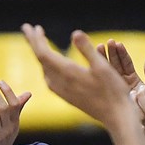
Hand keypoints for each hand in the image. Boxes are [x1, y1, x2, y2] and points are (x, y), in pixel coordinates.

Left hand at [22, 23, 138, 130]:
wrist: (116, 117)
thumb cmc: (113, 91)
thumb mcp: (102, 67)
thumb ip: (87, 49)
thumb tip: (75, 33)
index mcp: (67, 73)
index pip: (43, 54)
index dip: (37, 40)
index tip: (34, 27)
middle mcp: (61, 83)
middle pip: (41, 60)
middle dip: (34, 43)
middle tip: (28, 28)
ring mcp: (63, 91)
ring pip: (45, 70)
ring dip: (40, 54)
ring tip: (38, 42)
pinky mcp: (67, 96)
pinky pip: (50, 78)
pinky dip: (47, 66)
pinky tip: (50, 64)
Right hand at [105, 39, 144, 89]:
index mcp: (133, 80)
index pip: (126, 63)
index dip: (122, 53)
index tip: (118, 44)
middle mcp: (123, 83)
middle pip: (116, 65)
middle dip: (112, 53)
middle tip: (109, 42)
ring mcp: (116, 88)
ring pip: (109, 71)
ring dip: (104, 58)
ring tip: (100, 47)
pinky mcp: (110, 93)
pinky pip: (105, 81)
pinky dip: (100, 71)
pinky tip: (96, 62)